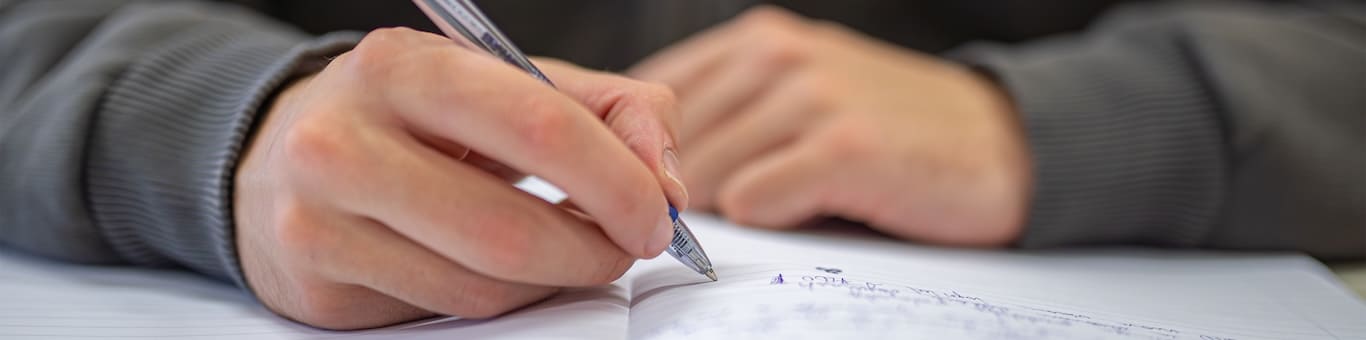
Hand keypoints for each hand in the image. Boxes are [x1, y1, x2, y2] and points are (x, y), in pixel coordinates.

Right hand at [234, 28, 685, 329]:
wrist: (282, 156)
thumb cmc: (417, 118)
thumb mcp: (507, 82)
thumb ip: (610, 110)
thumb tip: (666, 183)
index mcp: (403, 66)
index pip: (540, 126)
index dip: (618, 180)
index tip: (659, 210)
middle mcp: (343, 140)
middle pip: (508, 228)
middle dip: (593, 248)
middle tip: (625, 246)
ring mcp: (319, 218)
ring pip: (481, 285)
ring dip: (552, 279)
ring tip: (566, 249)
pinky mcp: (316, 284)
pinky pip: (446, 311)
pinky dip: (502, 297)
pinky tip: (504, 266)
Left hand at [630, 7, 1029, 246]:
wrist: (1000, 144)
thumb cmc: (890, 128)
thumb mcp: (801, 92)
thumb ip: (730, 112)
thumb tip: (640, 168)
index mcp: (759, 39)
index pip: (648, 96)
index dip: (634, 150)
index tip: (636, 187)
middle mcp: (780, 56)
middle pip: (666, 143)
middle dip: (662, 190)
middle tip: (670, 226)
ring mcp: (814, 98)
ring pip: (701, 175)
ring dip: (707, 214)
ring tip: (727, 231)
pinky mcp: (846, 148)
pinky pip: (754, 199)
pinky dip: (758, 220)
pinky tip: (786, 218)